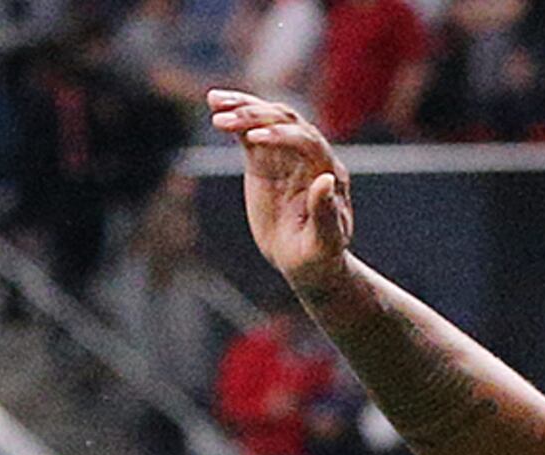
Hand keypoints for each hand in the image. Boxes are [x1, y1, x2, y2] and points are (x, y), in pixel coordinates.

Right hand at [208, 89, 352, 290]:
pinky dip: (234, 117)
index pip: (308, 142)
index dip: (282, 136)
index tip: (254, 138)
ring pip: (268, 119)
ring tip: (214, 101)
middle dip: (258, 116)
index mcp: (330, 173)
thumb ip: (325, 213)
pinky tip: (213, 104)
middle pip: (287, 122)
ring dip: (243, 107)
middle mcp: (311, 158)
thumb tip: (325, 179)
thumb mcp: (324, 242)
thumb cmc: (319, 257)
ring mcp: (288, 156)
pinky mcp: (266, 159)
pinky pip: (250, 131)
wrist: (306, 262)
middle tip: (226, 118)